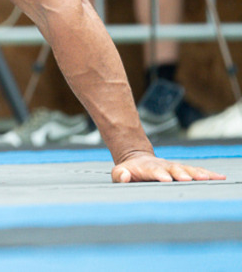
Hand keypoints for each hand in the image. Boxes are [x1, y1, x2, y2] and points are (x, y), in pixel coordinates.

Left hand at [111, 151, 225, 182]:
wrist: (137, 160)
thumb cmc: (128, 171)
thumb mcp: (119, 172)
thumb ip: (120, 175)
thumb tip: (124, 175)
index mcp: (147, 168)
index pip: (153, 170)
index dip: (159, 174)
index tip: (166, 179)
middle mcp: (163, 166)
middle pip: (173, 168)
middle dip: (180, 173)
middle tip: (187, 179)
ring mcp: (174, 167)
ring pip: (187, 169)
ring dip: (197, 174)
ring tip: (208, 178)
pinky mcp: (183, 170)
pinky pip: (196, 172)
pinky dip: (208, 174)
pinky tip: (220, 177)